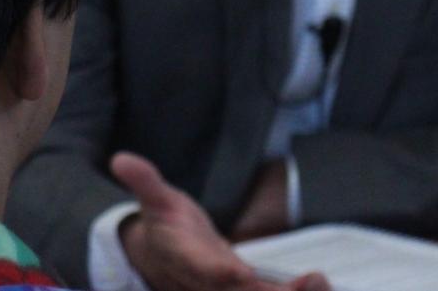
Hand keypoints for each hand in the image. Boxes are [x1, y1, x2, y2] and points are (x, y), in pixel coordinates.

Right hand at [110, 152, 327, 290]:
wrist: (162, 260)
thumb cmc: (165, 225)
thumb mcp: (156, 199)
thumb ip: (145, 181)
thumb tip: (120, 159)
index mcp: (187, 258)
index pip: (204, 269)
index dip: (221, 274)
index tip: (239, 274)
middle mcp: (208, 283)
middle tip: (306, 281)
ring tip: (317, 281)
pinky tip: (317, 283)